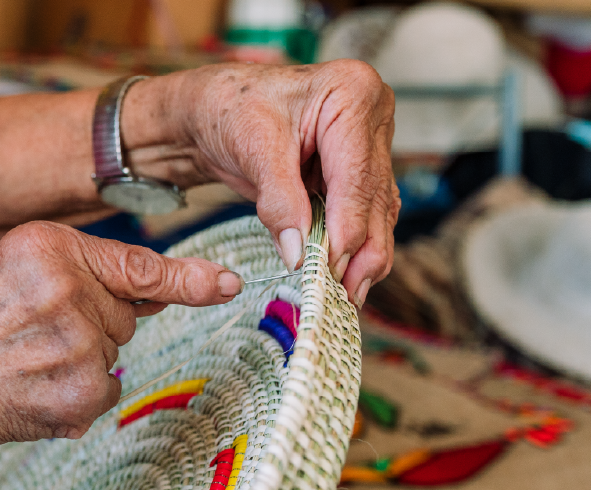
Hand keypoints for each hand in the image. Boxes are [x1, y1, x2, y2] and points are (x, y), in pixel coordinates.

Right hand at [0, 221, 243, 471]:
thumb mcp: (12, 269)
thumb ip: (81, 271)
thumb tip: (159, 288)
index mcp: (48, 245)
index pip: (138, 265)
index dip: (191, 279)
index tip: (228, 283)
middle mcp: (69, 286)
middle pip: (125, 312)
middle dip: (91, 324)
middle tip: (32, 335)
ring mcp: (78, 340)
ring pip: (115, 351)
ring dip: (83, 361)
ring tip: (27, 361)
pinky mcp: (82, 388)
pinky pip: (107, 388)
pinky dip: (78, 395)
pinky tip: (35, 388)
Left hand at [123, 60, 399, 306]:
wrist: (212, 108)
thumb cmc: (229, 109)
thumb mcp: (252, 149)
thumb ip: (279, 201)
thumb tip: (298, 252)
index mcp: (352, 93)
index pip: (357, 175)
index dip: (347, 227)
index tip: (332, 268)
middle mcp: (372, 116)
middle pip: (375, 196)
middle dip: (360, 250)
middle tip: (345, 294)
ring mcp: (369, 144)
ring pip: (377, 211)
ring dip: (363, 256)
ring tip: (347, 296)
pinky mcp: (357, 170)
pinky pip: (364, 214)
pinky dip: (353, 246)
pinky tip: (346, 277)